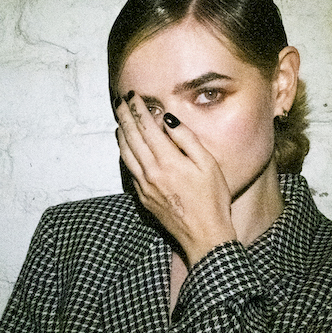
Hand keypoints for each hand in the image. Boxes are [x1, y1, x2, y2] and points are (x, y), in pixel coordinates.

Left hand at [115, 93, 236, 266]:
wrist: (204, 236)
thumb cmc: (212, 199)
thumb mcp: (208, 164)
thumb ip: (187, 139)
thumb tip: (168, 120)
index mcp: (168, 161)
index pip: (147, 128)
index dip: (138, 109)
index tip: (133, 96)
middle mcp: (151, 172)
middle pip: (132, 137)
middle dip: (125, 116)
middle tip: (120, 101)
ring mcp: (144, 186)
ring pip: (126, 153)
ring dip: (121, 133)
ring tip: (119, 120)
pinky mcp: (142, 197)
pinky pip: (128, 169)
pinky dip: (124, 152)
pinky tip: (125, 146)